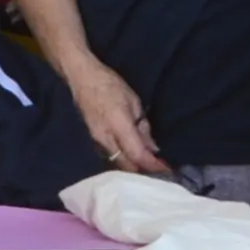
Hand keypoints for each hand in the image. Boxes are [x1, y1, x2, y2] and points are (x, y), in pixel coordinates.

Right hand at [61, 58, 167, 176]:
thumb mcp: (134, 102)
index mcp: (119, 126)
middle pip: (126, 166)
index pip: (138, 155)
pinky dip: (124, 160)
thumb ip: (143, 127)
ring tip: (148, 165)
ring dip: (133, 167)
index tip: (167, 171)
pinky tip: (132, 157)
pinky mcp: (94, 140)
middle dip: (144, 171)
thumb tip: (153, 148)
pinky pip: (111, 157)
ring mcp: (97, 141)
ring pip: (118, 163)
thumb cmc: (110, 85)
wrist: (81, 79)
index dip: (153, 166)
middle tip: (160, 171)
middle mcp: (105, 139)